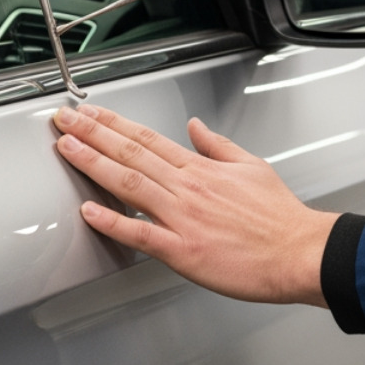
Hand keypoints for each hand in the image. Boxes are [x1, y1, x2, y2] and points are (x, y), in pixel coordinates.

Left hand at [52, 104, 338, 305]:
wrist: (300, 251)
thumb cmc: (280, 218)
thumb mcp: (252, 165)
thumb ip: (218, 146)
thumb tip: (197, 127)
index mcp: (202, 169)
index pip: (148, 138)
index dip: (113, 123)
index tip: (90, 113)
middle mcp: (188, 188)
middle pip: (131, 153)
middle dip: (92, 134)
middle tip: (64, 120)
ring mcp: (183, 218)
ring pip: (130, 183)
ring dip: (93, 164)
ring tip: (67, 149)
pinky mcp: (184, 250)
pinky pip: (142, 234)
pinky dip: (113, 223)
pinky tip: (90, 213)